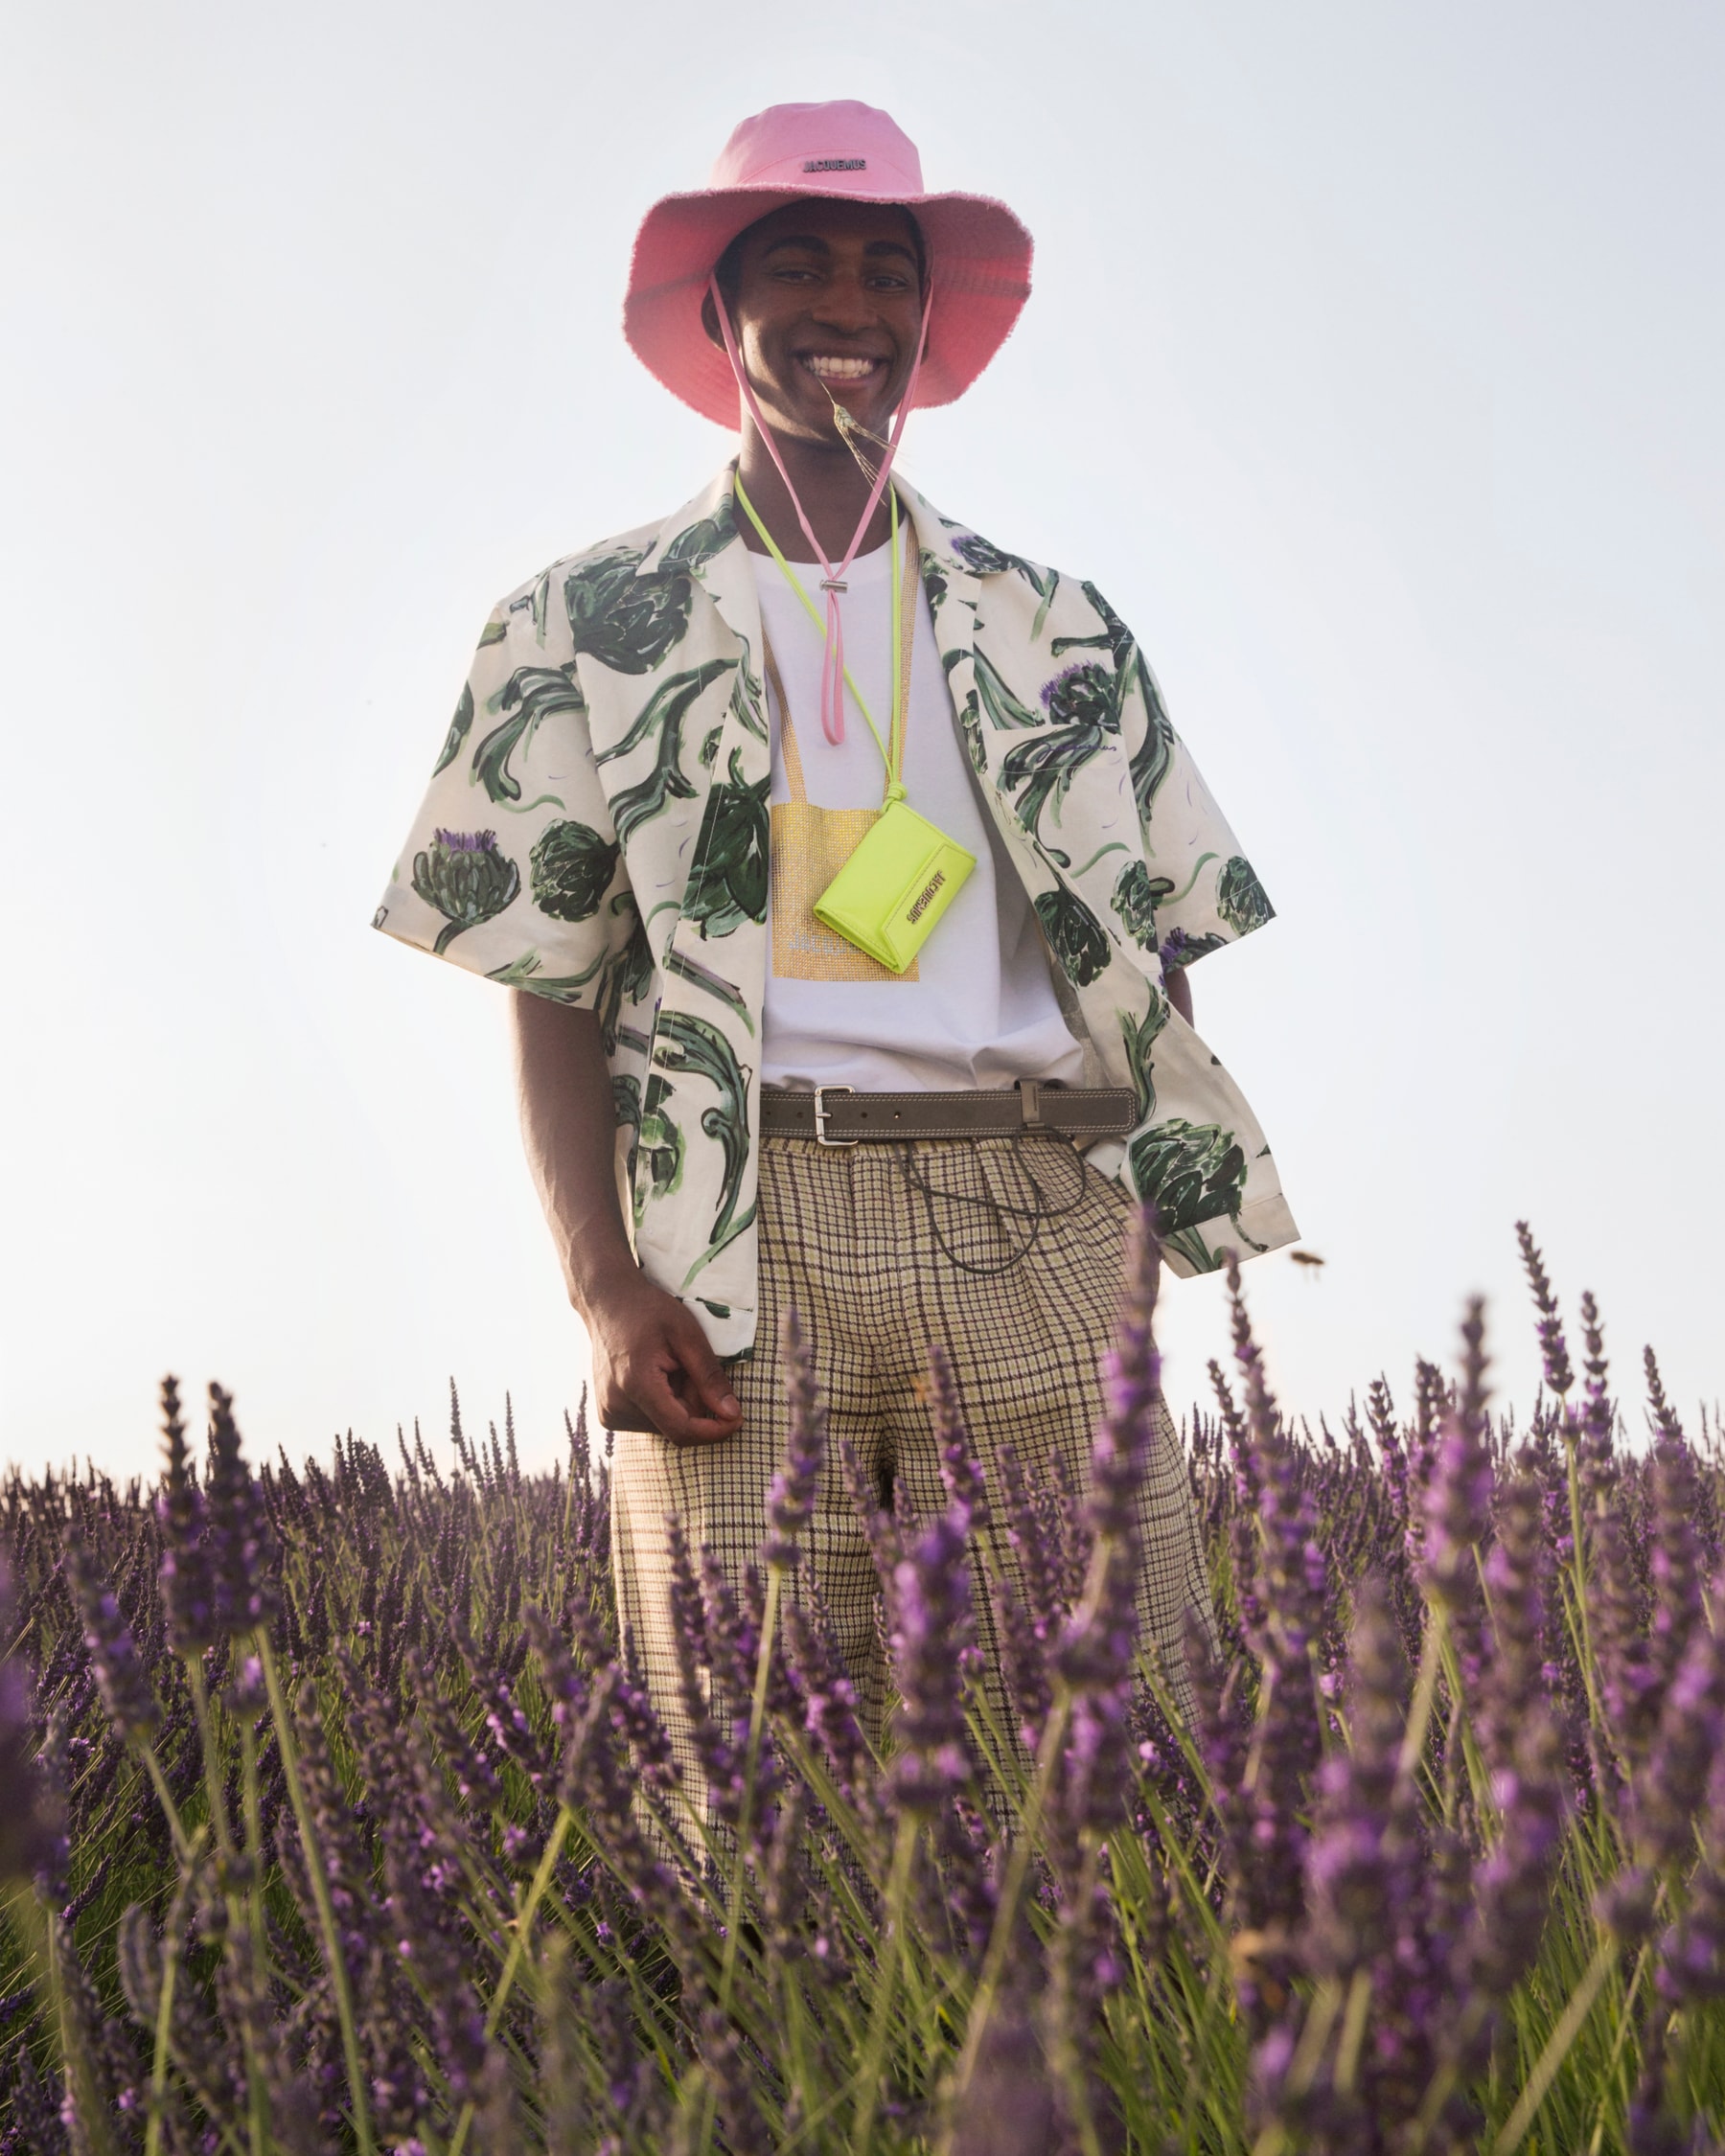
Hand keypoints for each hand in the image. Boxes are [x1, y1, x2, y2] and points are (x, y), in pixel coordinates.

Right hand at [581, 1272, 743, 1444]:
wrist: (607, 1301)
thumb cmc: (649, 1310)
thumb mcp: (687, 1335)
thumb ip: (709, 1377)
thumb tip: (732, 1415)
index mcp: (636, 1385)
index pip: (681, 1430)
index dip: (714, 1431)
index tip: (737, 1418)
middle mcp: (616, 1407)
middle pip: (676, 1425)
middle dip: (695, 1402)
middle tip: (688, 1364)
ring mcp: (609, 1413)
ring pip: (665, 1424)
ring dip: (679, 1401)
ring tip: (669, 1365)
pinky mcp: (608, 1414)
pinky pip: (650, 1420)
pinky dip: (663, 1402)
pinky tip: (656, 1374)